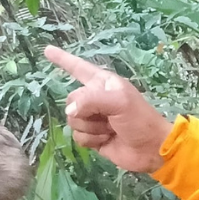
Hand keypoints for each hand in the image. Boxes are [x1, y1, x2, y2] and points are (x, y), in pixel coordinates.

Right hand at [44, 46, 173, 173]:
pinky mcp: (92, 137)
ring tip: (110, 129)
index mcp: (103, 83)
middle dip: (86, 112)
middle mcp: (95, 98)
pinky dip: (91, 140)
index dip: (63, 59)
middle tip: (108, 117)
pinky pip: (77, 137)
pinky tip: (106, 140)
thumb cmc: (140, 119)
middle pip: (71, 100)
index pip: (78, 68)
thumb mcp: (119, 102)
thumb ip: (91, 100)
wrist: (151, 149)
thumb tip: (70, 110)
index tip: (47, 51)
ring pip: (72, 120)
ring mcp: (93, 118)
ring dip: (91, 128)